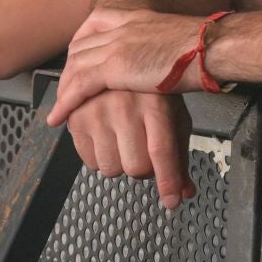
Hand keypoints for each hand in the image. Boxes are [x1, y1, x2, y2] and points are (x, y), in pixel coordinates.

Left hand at [49, 8, 215, 124]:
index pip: (93, 27)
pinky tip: (59, 117)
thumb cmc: (204, 48)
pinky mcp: (116, 66)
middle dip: (68, 71)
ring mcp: (115, 45)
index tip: (76, 63)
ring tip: (58, 110)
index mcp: (133, 18)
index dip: (81, 47)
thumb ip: (158, 47)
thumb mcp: (174, 39)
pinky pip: (81, 85)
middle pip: (80, 48)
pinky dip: (66, 102)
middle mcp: (119, 28)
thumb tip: (161, 62)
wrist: (211, 47)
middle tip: (63, 92)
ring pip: (76, 67)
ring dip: (64, 90)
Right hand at [58, 90, 194, 209]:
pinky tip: (105, 137)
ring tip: (122, 140)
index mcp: (154, 103)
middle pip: (136, 167)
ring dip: (120, 164)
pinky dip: (100, 158)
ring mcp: (97, 111)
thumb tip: (185, 193)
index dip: (168, 181)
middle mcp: (124, 106)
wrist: (113, 59)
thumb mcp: (171, 116)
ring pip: (111, 169)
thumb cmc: (150, 93)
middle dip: (144, 169)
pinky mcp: (76, 117)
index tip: (172, 202)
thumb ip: (179, 156)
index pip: (162, 151)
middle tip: (143, 150)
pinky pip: (90, 163)